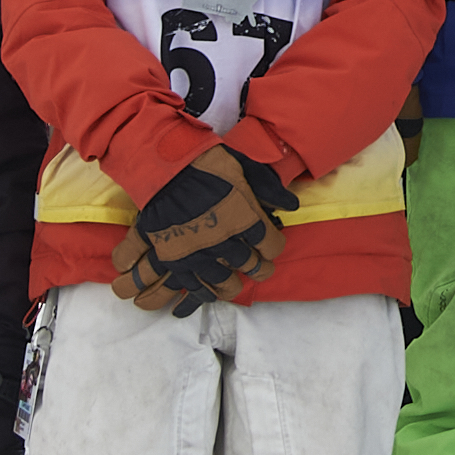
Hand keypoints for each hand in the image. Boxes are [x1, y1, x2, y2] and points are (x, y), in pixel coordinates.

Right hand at [114, 146, 296, 313]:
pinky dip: (205, 291)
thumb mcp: (245, 167)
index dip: (274, 247)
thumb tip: (291, 204)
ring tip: (235, 282)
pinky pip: (194, 286)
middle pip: (252, 266)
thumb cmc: (205, 163)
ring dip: (234, 284)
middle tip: (261, 268)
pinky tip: (209, 291)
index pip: (272, 246)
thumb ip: (269, 188)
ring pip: (225, 282)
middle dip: (260, 268)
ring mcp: (199, 253)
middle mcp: (226, 241)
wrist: (163, 169)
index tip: (271, 246)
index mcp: (246, 218)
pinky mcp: (175, 259)